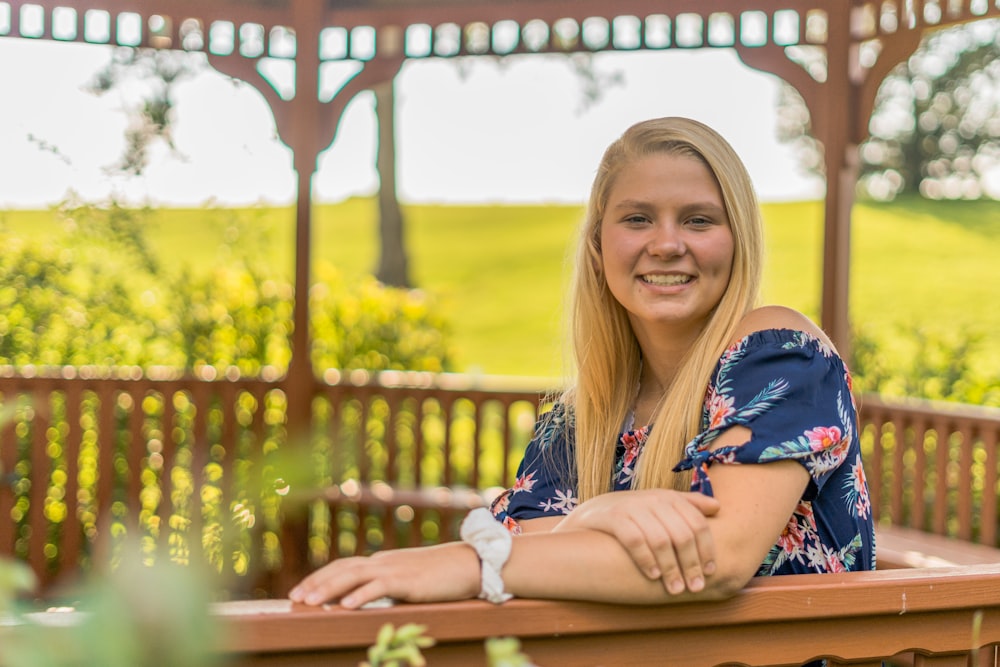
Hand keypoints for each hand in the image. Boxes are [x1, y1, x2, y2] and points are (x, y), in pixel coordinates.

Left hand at [289, 542, 480, 608]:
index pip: (343, 566)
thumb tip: (369, 601)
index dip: (319, 577)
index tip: (300, 592)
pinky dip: (360, 595)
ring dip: (328, 589)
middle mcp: (383, 562)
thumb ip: (389, 588)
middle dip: (315, 583)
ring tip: (309, 603)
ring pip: (353, 576)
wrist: (472, 564)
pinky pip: (379, 587)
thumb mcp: (410, 581)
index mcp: (382, 562)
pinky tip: (345, 606)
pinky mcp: (408, 580)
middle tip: (294, 599)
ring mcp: (395, 569)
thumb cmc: (444, 576)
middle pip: (341, 569)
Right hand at [554, 489, 719, 594]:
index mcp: (669, 498)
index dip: (706, 549)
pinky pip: (634, 540)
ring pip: (660, 540)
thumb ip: (687, 504)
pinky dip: (646, 559)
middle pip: (682, 535)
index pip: (697, 524)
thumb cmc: (634, 514)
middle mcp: (653, 500)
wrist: (592, 513)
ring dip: (671, 568)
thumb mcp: (659, 505)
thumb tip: (717, 506)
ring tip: (675, 589)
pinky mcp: (613, 517)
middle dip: (691, 564)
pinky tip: (653, 576)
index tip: (709, 572)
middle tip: (695, 588)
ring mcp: (632, 507)